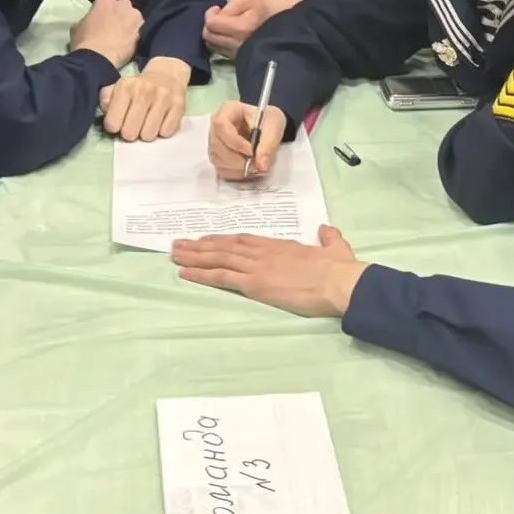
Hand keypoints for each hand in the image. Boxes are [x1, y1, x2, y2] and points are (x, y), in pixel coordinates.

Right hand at [70, 0, 143, 70]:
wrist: (99, 58)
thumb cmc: (85, 41)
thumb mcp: (78, 27)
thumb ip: (87, 20)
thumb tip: (90, 23)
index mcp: (105, 0)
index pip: (105, 2)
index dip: (103, 12)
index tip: (101, 21)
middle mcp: (123, 4)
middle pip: (123, 7)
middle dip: (120, 14)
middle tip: (113, 27)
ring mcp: (134, 17)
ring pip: (134, 17)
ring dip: (130, 23)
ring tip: (123, 36)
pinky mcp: (141, 32)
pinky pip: (138, 31)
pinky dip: (134, 36)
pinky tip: (128, 43)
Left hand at [100, 56, 191, 140]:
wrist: (167, 74)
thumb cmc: (138, 88)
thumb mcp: (117, 89)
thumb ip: (106, 101)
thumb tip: (106, 116)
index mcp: (125, 87)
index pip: (112, 124)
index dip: (114, 127)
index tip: (119, 122)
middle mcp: (144, 91)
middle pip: (130, 133)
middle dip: (130, 133)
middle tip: (134, 125)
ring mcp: (163, 98)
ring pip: (148, 135)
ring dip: (147, 133)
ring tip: (147, 123)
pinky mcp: (179, 106)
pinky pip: (166, 132)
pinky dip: (162, 131)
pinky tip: (160, 121)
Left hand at [171, 224, 367, 317]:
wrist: (338, 281)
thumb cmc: (338, 268)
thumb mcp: (336, 247)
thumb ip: (329, 238)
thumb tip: (327, 229)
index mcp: (280, 245)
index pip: (244, 240)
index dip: (223, 240)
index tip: (207, 239)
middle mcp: (263, 252)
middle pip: (225, 246)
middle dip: (200, 246)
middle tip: (179, 245)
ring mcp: (257, 267)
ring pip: (218, 258)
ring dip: (194, 257)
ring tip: (174, 255)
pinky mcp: (255, 284)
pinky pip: (222, 277)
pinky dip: (201, 274)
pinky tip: (185, 273)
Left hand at [202, 0, 302, 56]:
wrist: (297, 26)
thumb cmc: (275, 7)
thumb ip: (228, 7)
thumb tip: (217, 17)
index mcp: (242, 28)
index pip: (211, 25)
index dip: (210, 14)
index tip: (218, 7)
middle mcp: (239, 45)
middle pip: (208, 37)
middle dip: (210, 25)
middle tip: (221, 15)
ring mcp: (241, 55)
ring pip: (214, 46)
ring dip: (215, 34)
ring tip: (227, 24)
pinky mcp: (243, 59)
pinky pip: (223, 52)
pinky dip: (222, 42)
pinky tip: (232, 34)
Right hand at [207, 100, 287, 176]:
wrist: (267, 128)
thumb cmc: (268, 121)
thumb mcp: (274, 125)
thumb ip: (269, 143)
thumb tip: (261, 165)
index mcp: (227, 111)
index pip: (221, 125)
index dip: (235, 142)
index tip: (251, 151)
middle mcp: (215, 126)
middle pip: (216, 145)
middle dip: (236, 158)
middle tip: (255, 164)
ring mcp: (214, 142)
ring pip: (216, 159)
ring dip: (236, 167)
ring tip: (253, 166)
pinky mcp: (217, 157)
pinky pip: (220, 169)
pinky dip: (234, 173)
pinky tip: (247, 169)